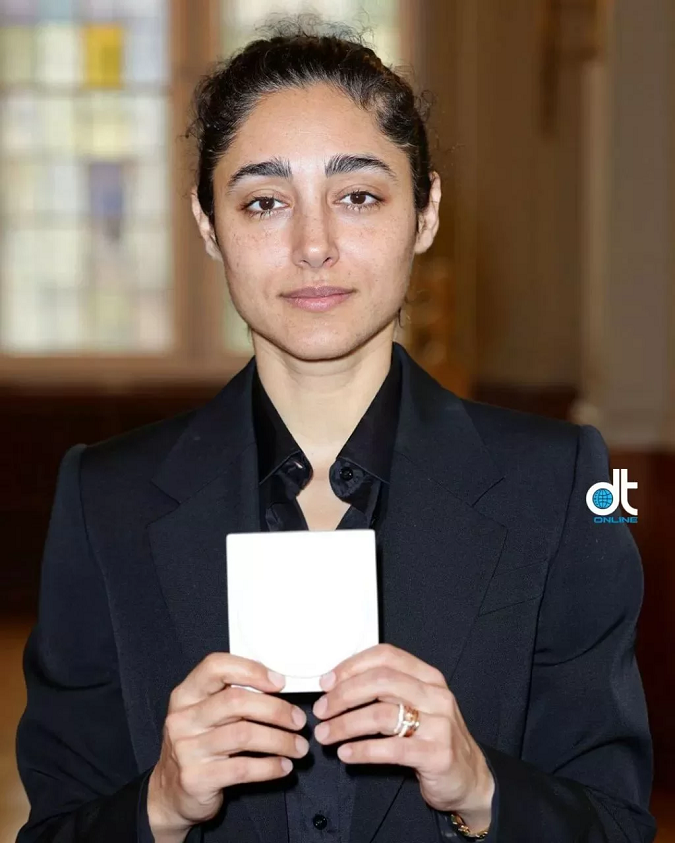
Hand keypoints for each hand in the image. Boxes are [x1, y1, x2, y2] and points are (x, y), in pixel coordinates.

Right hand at [147, 653, 308, 841]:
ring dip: (280, 740)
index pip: (215, 667)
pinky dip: (270, 766)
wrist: (168, 793)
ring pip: (244, 735)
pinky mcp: (197, 779)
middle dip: (276, 709)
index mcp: (186, 694)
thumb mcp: (204, 714)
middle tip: (299, 720)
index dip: (251, 670)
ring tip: (299, 746)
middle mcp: (183, 718)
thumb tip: (278, 685)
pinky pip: (242, 768)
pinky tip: (284, 766)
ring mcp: (187, 749)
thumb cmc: (198, 744)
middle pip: (236, 701)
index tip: (280, 682)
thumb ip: (230, 696)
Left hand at [311, 644, 494, 829]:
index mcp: (428, 676)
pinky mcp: (437, 754)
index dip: (352, 666)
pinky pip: (391, 748)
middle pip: (380, 681)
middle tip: (321, 710)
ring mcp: (439, 724)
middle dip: (343, 695)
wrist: (470, 778)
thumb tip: (336, 686)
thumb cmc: (433, 739)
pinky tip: (346, 754)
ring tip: (325, 735)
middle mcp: (436, 694)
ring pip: (382, 714)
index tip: (326, 682)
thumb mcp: (416, 706)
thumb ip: (386, 692)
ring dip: (345, 724)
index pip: (385, 656)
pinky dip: (362, 750)